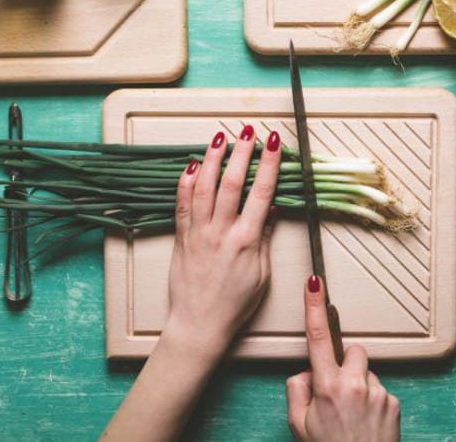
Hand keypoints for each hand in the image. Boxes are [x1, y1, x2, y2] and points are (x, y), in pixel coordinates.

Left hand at [164, 126, 281, 354]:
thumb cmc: (234, 304)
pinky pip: (181, 204)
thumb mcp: (262, 274)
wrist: (199, 324)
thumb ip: (265, 239)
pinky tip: (190, 165)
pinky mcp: (182, 238)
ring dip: (212, 159)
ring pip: (203, 187)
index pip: (261, 192)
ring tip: (219, 138)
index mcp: (246, 241)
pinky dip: (185, 182)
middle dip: (241, 152)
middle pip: (232, 182)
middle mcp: (221, 232)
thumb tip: (271, 210)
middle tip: (248, 131)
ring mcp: (198, 233)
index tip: (274, 142)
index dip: (268, 163)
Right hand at [286, 276, 400, 441]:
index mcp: (328, 387)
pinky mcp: (394, 402)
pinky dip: (372, 401)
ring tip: (352, 416)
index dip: (314, 306)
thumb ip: (296, 390)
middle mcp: (356, 384)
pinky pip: (380, 390)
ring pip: (366, 372)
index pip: (317, 337)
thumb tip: (306, 373)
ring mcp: (378, 392)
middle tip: (336, 392)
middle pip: (351, 351)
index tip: (314, 283)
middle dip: (344, 364)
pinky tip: (366, 423)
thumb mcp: (298, 425)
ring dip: (359, 385)